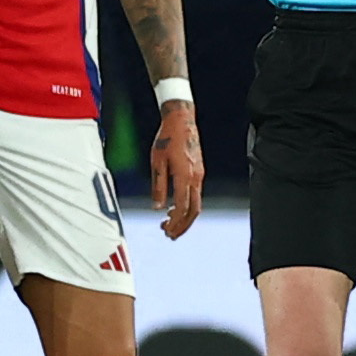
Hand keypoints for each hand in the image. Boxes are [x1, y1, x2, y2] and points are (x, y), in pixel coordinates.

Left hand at [151, 104, 203, 237]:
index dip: (175, 222)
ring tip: (170, 224)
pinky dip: (187, 205)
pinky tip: (175, 207)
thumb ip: (158, 186)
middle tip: (169, 235)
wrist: (182, 120)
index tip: (165, 230)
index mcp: (185, 175)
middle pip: (194, 210)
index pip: (183, 206)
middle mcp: (196, 177)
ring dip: (185, 217)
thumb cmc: (166, 139)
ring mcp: (199, 174)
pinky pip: (196, 194)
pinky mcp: (199, 171)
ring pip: (197, 203)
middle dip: (183, 226)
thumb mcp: (157, 162)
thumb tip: (158, 208)